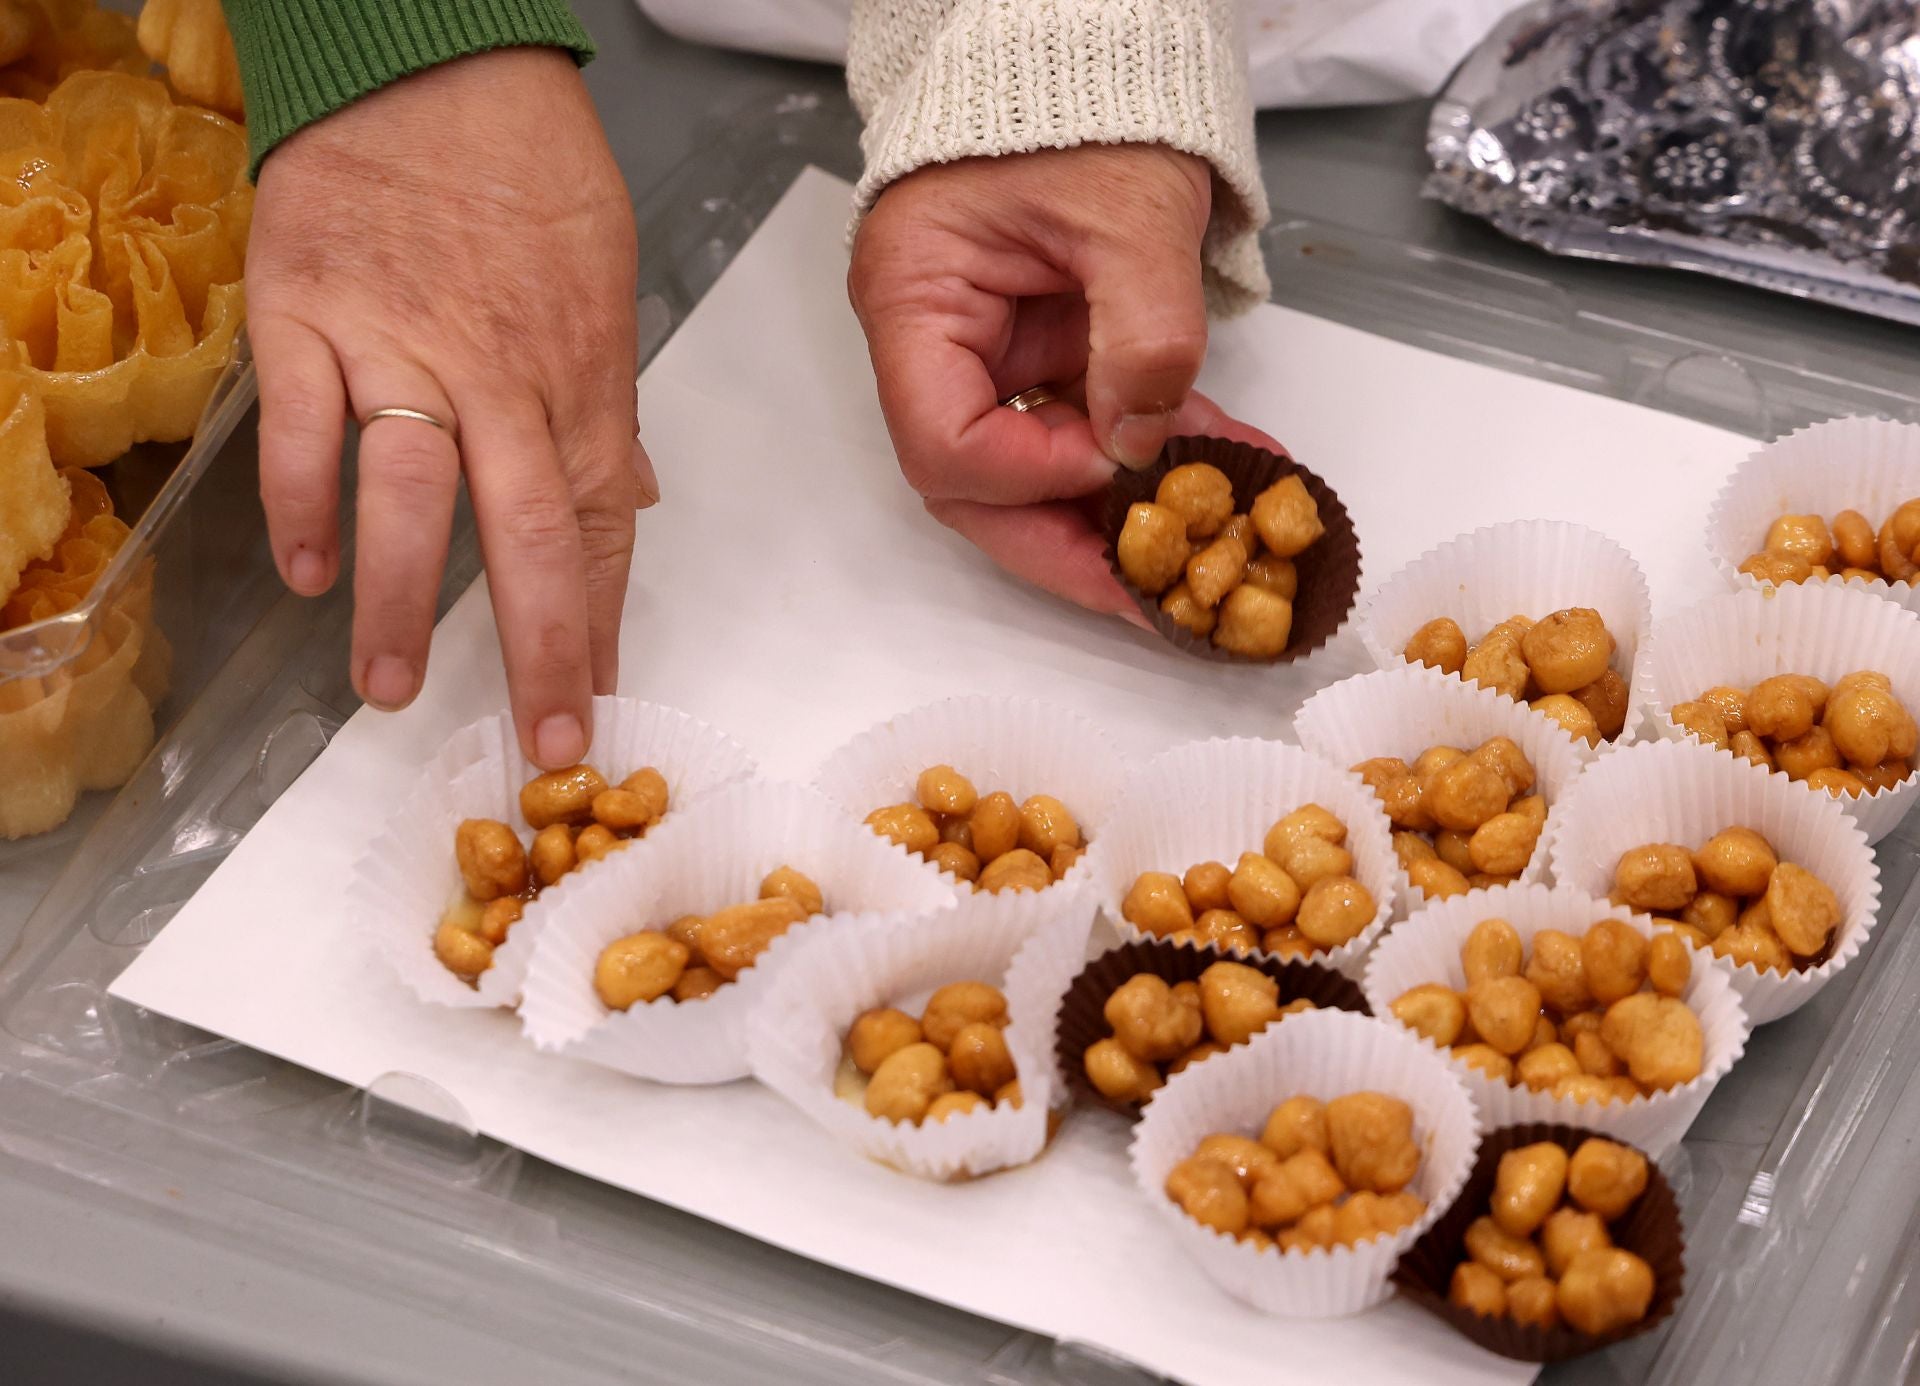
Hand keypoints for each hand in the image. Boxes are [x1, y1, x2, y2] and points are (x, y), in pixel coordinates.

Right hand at [249, 47, 651, 767]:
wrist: (431, 65)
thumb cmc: (529, 177)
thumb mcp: (605, 286)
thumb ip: (608, 406)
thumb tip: (638, 495)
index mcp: (578, 380)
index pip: (597, 525)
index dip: (600, 623)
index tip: (598, 704)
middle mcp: (499, 378)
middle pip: (527, 533)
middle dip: (537, 647)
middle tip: (534, 738)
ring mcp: (400, 347)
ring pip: (411, 496)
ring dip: (399, 601)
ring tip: (388, 690)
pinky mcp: (310, 313)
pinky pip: (306, 426)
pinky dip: (303, 503)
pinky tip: (305, 574)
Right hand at [848, 144, 1279, 618]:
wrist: (1094, 45)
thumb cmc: (1083, 102)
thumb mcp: (1126, 210)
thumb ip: (1141, 331)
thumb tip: (1146, 445)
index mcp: (915, 299)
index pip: (941, 442)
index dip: (1025, 475)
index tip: (1112, 462)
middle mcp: (938, 344)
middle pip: (980, 489)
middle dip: (1074, 546)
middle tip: (1159, 599)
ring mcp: (995, 355)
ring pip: (1039, 477)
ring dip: (1129, 514)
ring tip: (1222, 540)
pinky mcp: (1050, 356)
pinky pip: (1092, 430)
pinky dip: (1160, 457)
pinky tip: (1238, 475)